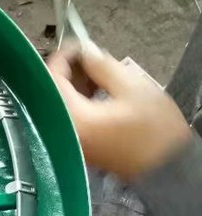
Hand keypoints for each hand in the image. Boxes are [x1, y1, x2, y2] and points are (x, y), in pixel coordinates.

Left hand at [48, 43, 191, 181]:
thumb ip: (103, 67)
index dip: (63, 58)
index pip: (52, 79)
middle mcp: (63, 132)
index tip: (77, 47)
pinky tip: (93, 95)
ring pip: (59, 106)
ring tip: (95, 76)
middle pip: (53, 93)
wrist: (163, 167)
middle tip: (87, 60)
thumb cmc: (153, 131)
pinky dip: (76, 103)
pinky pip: (68, 118)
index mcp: (72, 118)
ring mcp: (68, 142)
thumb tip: (86, 54)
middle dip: (68, 73)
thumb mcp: (132, 88)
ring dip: (73, 88)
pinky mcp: (77, 147)